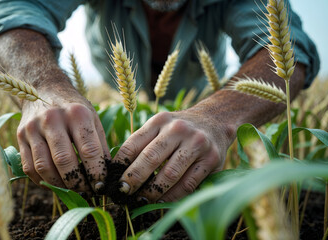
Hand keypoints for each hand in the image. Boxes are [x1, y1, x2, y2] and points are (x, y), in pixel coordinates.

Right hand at [17, 92, 109, 195]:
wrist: (44, 89)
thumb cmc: (74, 107)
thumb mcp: (93, 117)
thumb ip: (100, 145)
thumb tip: (107, 174)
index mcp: (76, 113)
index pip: (89, 150)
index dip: (96, 172)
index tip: (102, 185)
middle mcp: (52, 118)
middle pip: (64, 161)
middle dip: (78, 182)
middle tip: (87, 192)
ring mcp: (33, 127)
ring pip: (44, 167)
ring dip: (59, 185)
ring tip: (72, 190)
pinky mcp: (20, 136)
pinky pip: (29, 167)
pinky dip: (43, 181)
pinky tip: (55, 183)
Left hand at [113, 110, 233, 202]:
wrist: (215, 120)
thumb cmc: (179, 129)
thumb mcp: (160, 127)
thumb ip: (142, 143)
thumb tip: (118, 170)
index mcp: (160, 121)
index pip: (134, 144)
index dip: (121, 164)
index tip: (112, 179)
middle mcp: (178, 129)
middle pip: (150, 158)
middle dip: (133, 179)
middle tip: (122, 193)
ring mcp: (196, 143)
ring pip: (169, 174)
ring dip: (152, 192)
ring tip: (141, 201)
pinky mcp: (211, 159)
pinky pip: (188, 184)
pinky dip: (172, 196)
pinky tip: (161, 202)